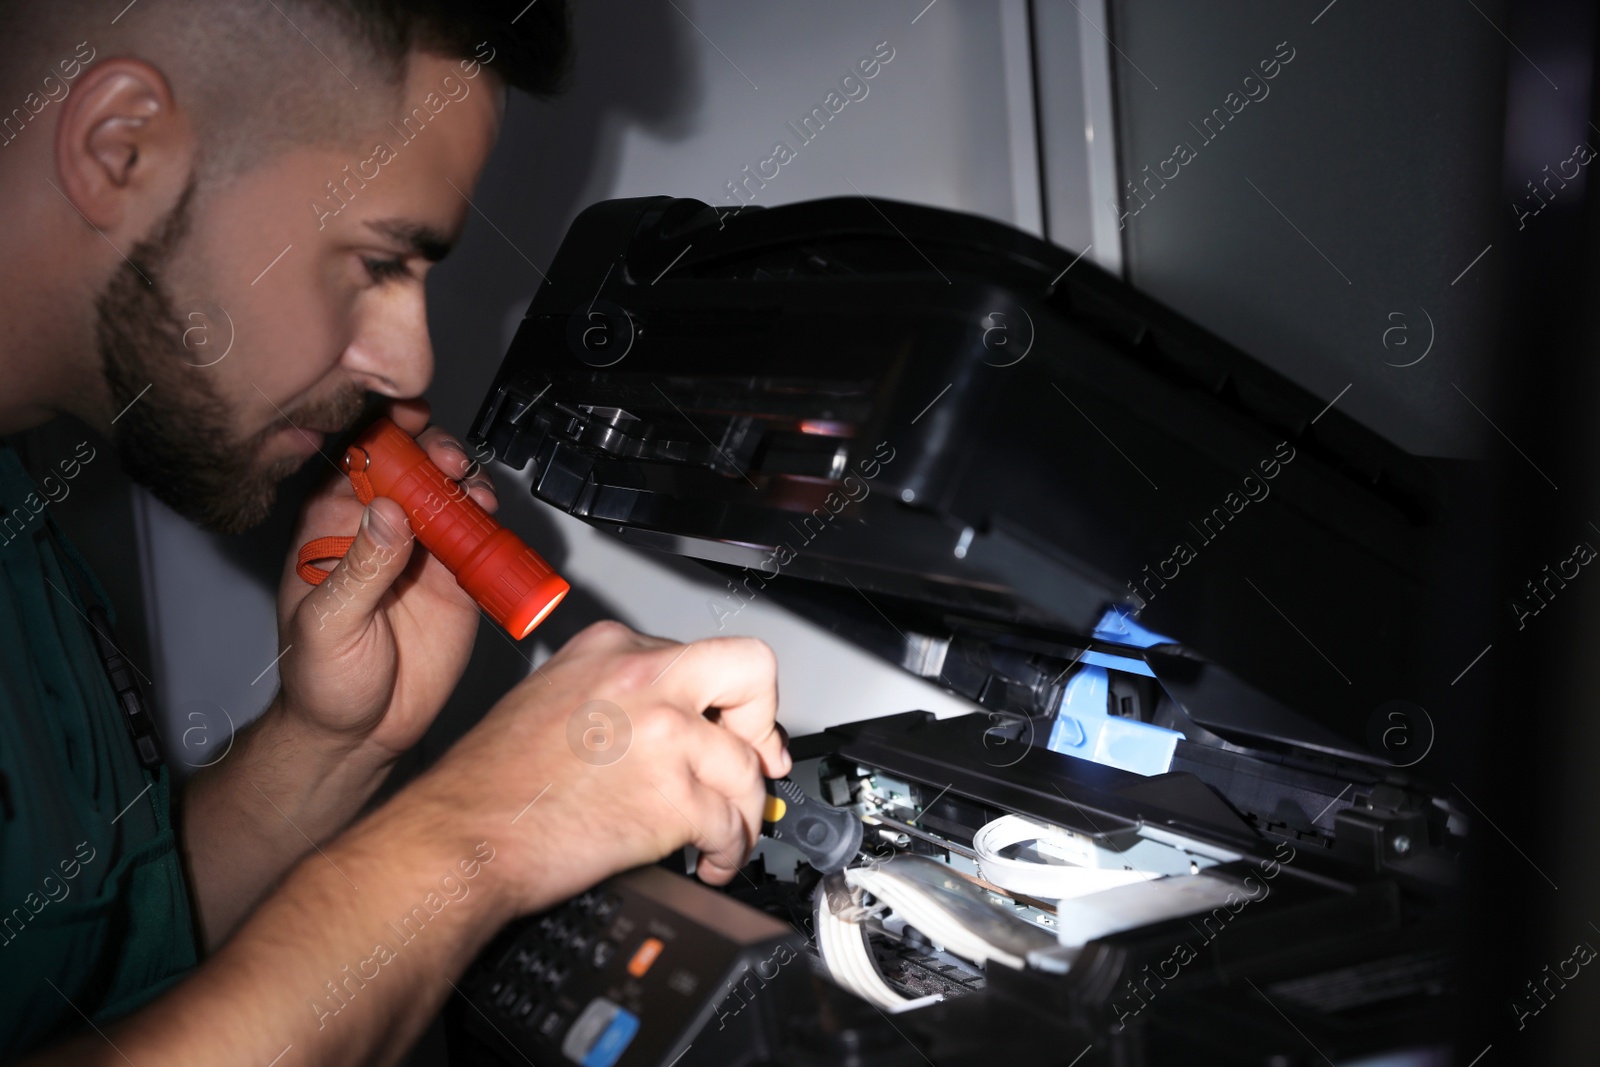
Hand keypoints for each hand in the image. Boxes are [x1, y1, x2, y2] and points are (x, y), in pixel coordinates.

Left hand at [273, 399, 499, 761]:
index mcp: (331, 526)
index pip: (355, 459)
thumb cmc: (321, 682)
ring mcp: (421, 550)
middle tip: (448, 463)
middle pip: (410, 465)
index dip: (381, 431)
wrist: (360, 735)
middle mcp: (379, 529)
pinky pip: (480, 537)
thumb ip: (360, 568)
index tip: (405, 420)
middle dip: (433, 451)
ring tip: (474, 494)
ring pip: (449, 493)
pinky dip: (490, 522)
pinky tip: (490, 519)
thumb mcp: (328, 625)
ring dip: (466, 481)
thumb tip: (389, 512)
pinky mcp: (457, 578)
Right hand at [408, 620, 791, 914]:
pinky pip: (731, 824)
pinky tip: (711, 862)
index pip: (700, 656)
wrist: (461, 837)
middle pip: (752, 672)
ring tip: (726, 833)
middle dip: (764, 720)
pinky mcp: (672, 797)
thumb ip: (614, 694)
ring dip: (744, 810)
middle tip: (756, 757)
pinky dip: (729, 852)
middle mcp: (643, 679)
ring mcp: (664, 734)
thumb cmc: (488, 782)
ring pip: (748, 764)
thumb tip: (666, 718)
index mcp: (610, 649)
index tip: (728, 725)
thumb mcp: (549, 697)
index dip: (721, 701)